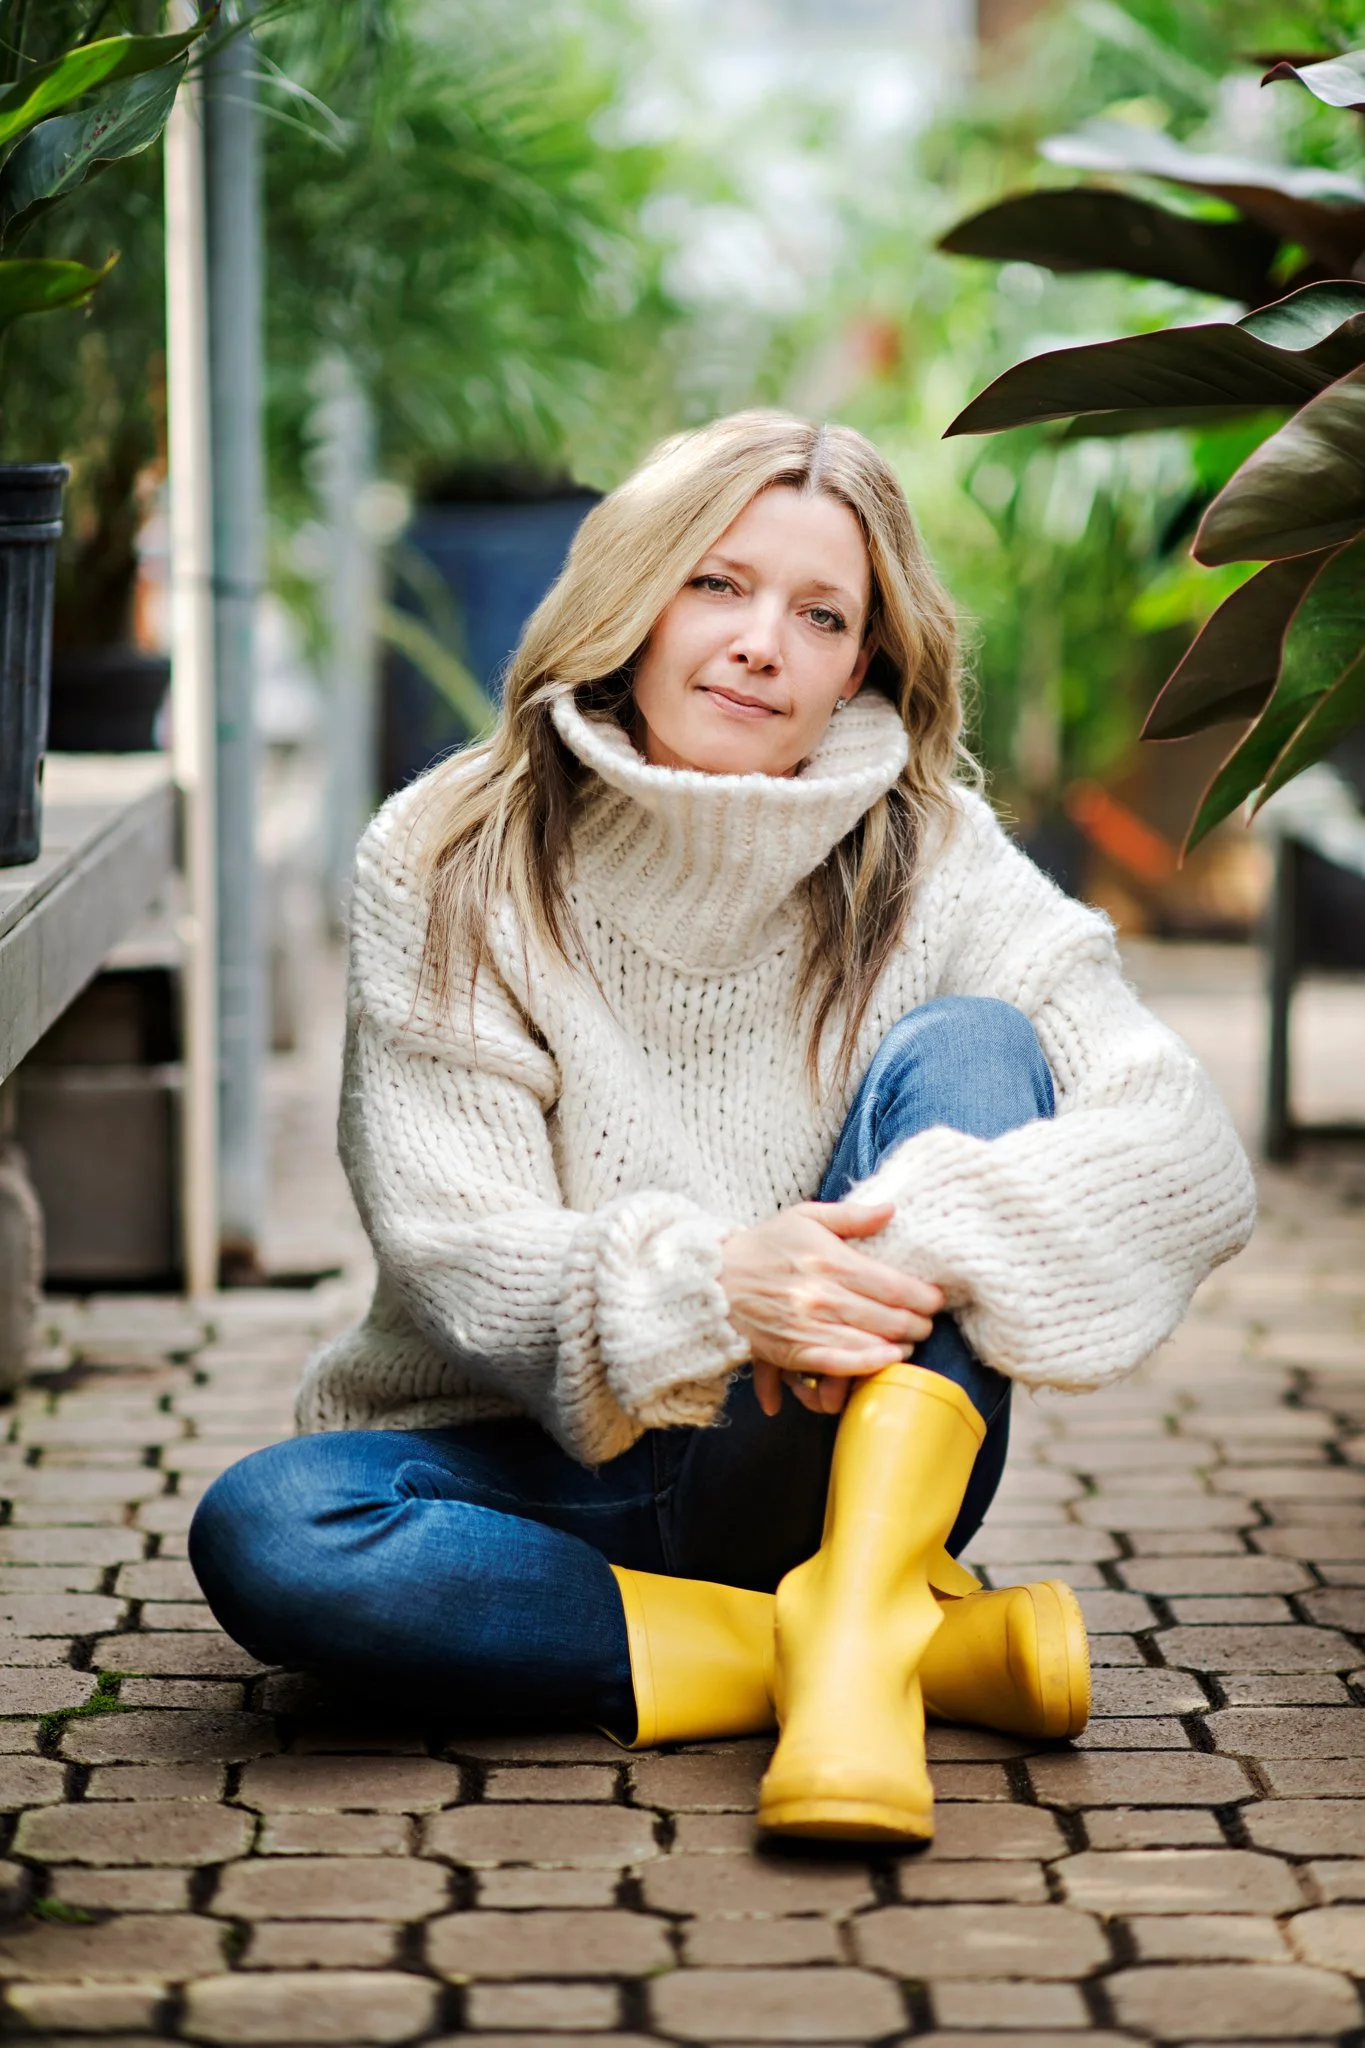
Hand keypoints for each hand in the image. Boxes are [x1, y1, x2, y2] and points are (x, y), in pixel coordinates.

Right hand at [719, 1199, 942, 1419]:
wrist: (717, 1281)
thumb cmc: (765, 1246)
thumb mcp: (805, 1217)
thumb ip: (851, 1216)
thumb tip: (891, 1210)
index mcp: (831, 1261)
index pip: (895, 1286)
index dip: (925, 1297)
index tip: (936, 1299)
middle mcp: (824, 1296)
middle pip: (890, 1318)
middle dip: (918, 1324)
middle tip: (926, 1322)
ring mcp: (810, 1327)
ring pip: (872, 1344)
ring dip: (900, 1345)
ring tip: (910, 1341)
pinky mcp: (795, 1352)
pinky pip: (841, 1364)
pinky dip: (868, 1365)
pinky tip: (887, 1360)